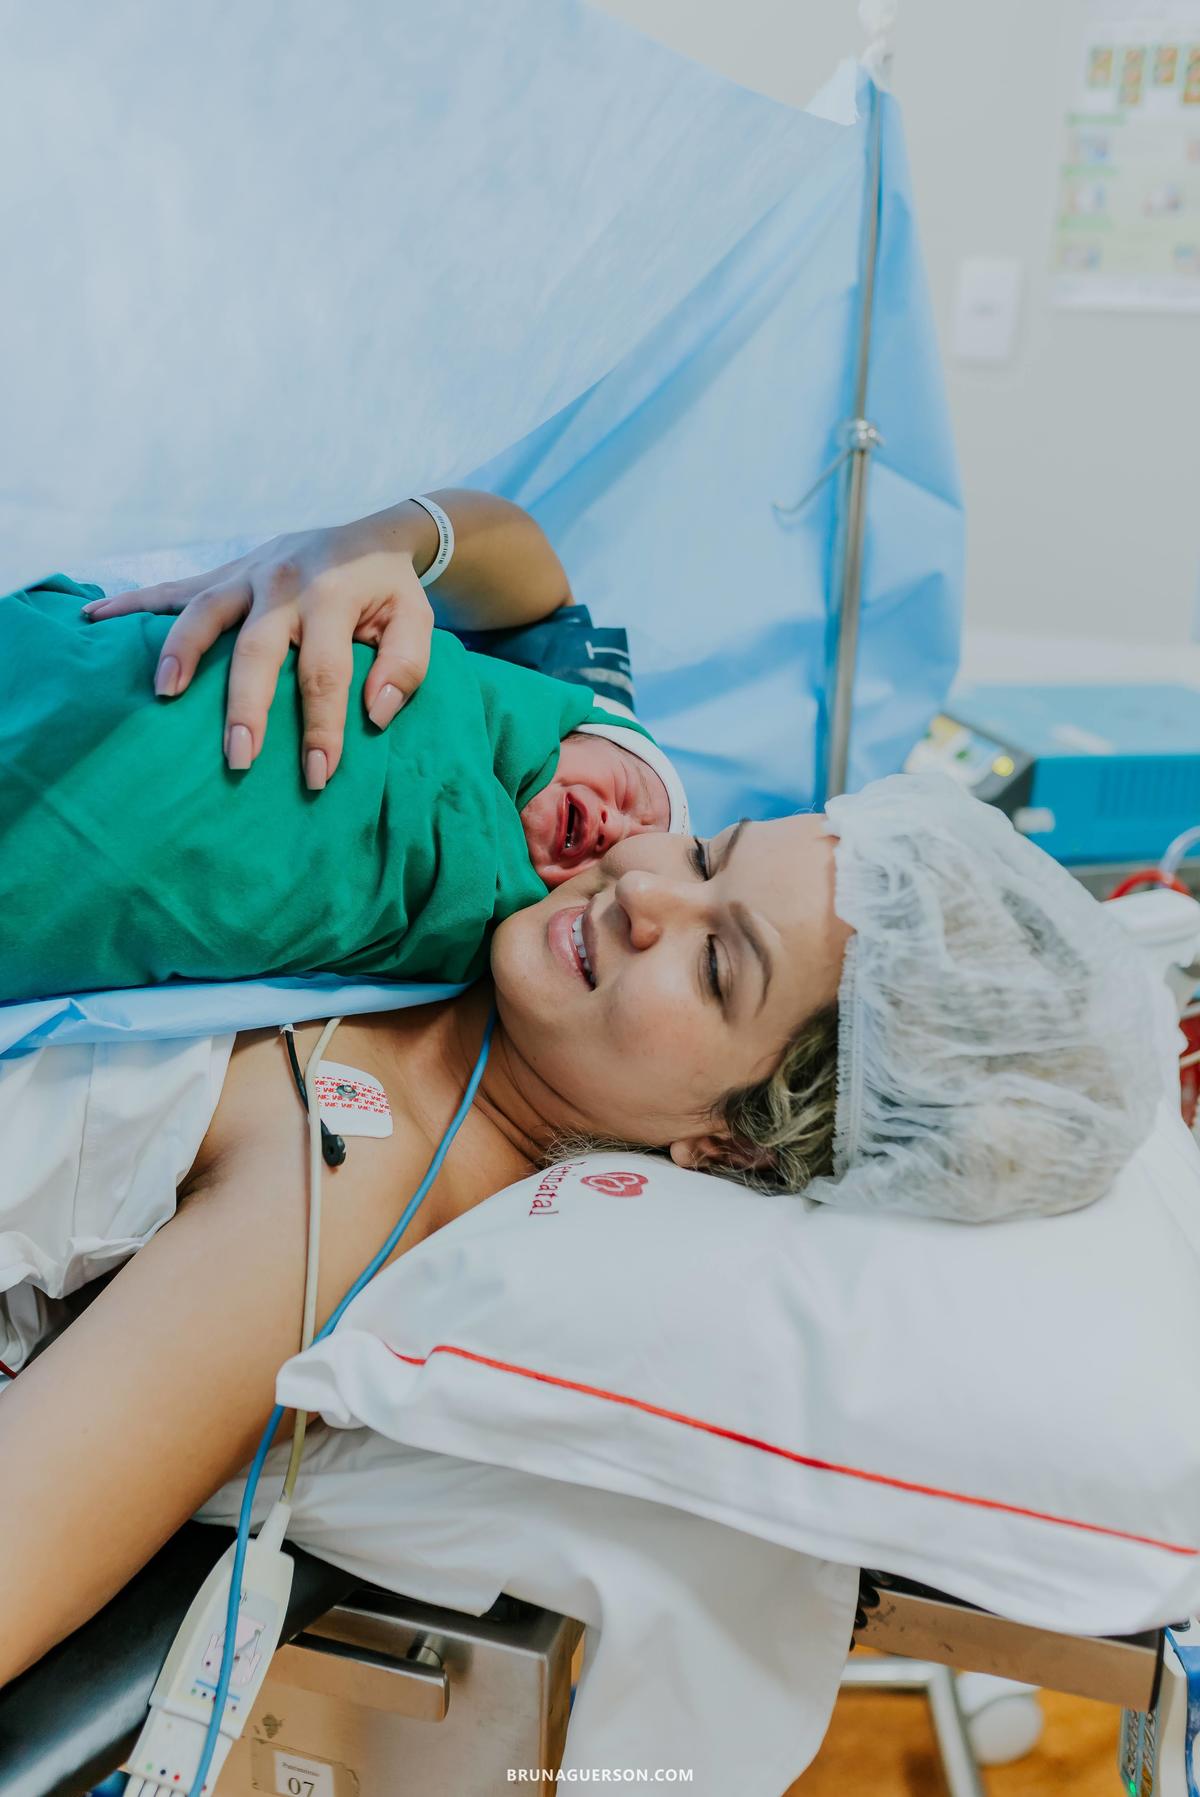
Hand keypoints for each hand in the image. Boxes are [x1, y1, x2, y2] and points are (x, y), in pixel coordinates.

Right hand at [82, 524, 433, 787]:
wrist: (370, 532)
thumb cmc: (390, 592)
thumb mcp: (418, 621)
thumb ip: (406, 666)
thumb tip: (374, 713)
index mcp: (335, 596)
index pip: (325, 672)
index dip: (321, 727)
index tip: (318, 775)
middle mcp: (285, 582)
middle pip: (258, 650)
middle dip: (247, 707)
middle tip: (239, 758)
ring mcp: (248, 574)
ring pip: (204, 612)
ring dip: (180, 653)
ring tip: (164, 696)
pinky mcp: (226, 573)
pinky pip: (174, 588)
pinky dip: (132, 604)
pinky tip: (92, 620)